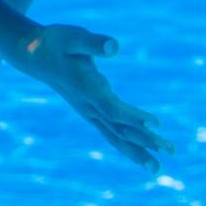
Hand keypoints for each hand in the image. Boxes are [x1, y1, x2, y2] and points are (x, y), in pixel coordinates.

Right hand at [11, 24, 175, 172]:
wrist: (34, 56)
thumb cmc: (55, 42)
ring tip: (157, 168)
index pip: (112, 109)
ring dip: (138, 151)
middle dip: (144, 141)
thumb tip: (114, 47)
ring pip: (116, 136)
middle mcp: (88, 106)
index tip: (155, 124)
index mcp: (86, 89)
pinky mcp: (93, 111)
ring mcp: (90, 112)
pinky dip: (129, 144)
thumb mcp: (73, 36)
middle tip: (170, 151)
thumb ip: (94, 43)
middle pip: (119, 129)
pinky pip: (113, 132)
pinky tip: (143, 153)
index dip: (132, 117)